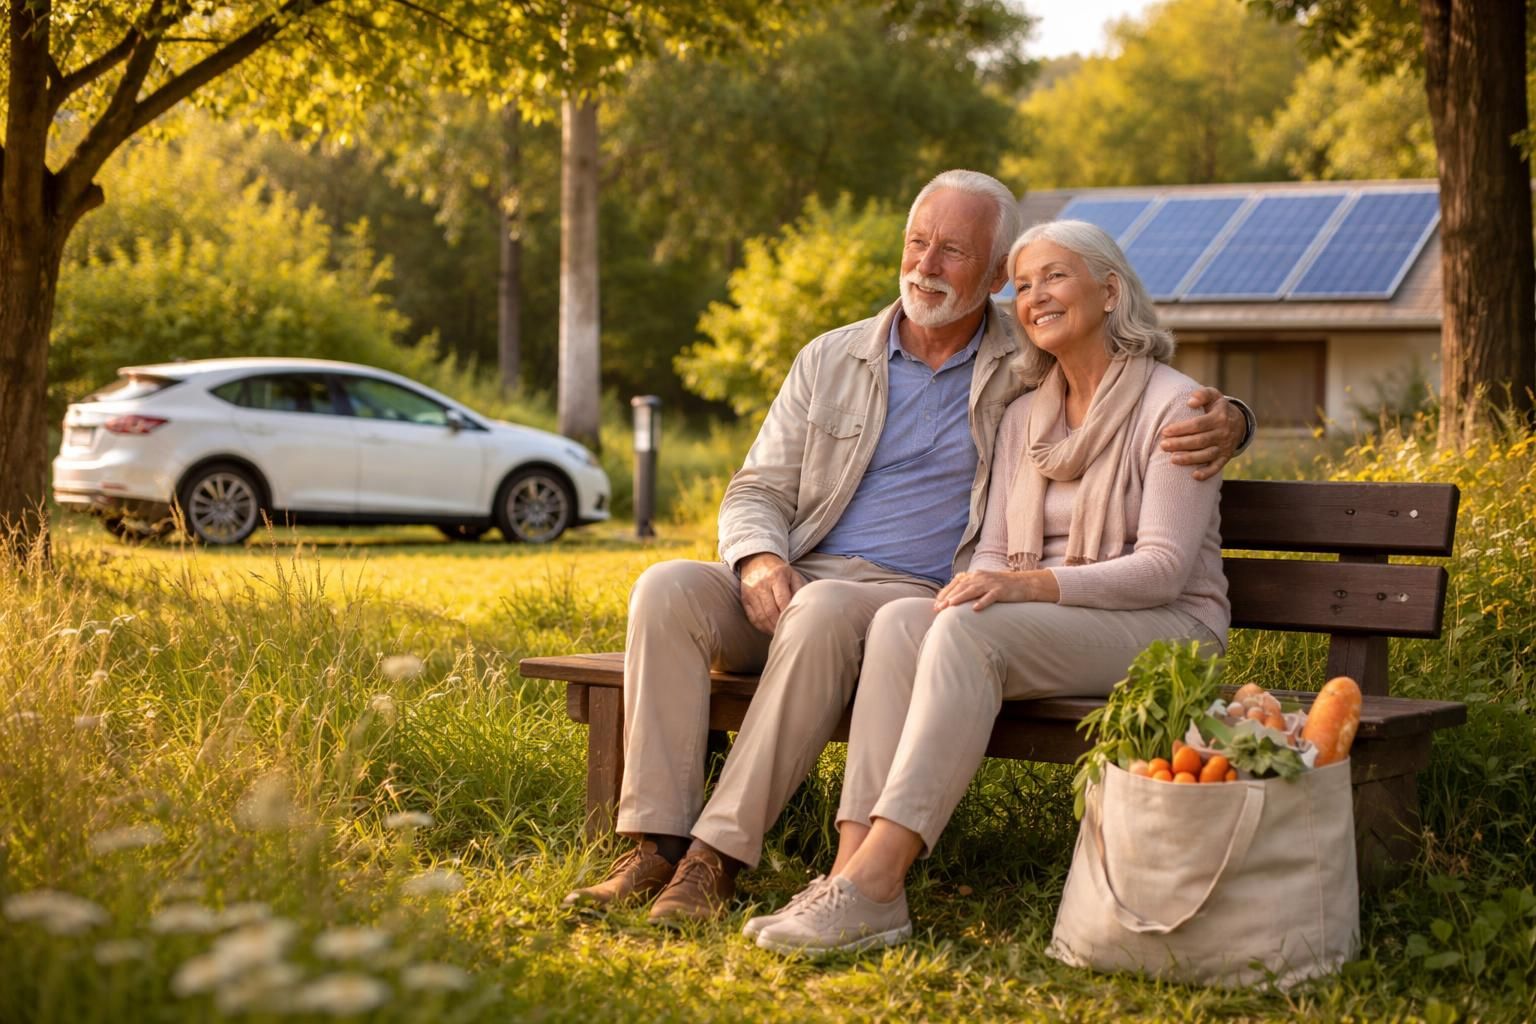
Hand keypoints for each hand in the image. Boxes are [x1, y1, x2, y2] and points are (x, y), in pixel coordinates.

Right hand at [737, 553, 806, 633]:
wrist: (757, 560)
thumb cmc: (779, 571)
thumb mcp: (793, 575)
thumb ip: (800, 590)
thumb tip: (804, 608)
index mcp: (776, 576)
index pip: (782, 600)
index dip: (788, 614)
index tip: (795, 624)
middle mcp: (761, 584)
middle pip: (771, 611)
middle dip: (780, 625)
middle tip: (789, 633)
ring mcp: (751, 592)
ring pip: (761, 617)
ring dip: (771, 629)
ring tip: (780, 634)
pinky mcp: (744, 598)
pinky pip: (752, 617)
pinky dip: (761, 626)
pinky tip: (770, 629)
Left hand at [933, 569, 1056, 610]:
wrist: (1025, 584)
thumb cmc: (1001, 586)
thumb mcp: (984, 584)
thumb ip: (969, 588)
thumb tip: (951, 599)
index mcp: (975, 575)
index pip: (956, 583)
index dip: (945, 593)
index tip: (936, 604)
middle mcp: (981, 577)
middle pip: (962, 587)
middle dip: (948, 597)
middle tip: (938, 608)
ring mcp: (991, 583)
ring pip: (973, 590)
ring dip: (961, 598)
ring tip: (951, 605)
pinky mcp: (1001, 590)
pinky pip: (990, 596)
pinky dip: (983, 602)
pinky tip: (975, 609)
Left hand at [1160, 386, 1243, 480]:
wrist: (1240, 422)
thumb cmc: (1218, 408)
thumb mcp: (1214, 396)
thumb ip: (1203, 394)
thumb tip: (1190, 401)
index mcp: (1219, 417)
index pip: (1197, 424)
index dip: (1180, 429)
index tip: (1165, 431)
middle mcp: (1223, 433)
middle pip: (1200, 441)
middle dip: (1180, 444)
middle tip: (1163, 446)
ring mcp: (1225, 447)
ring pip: (1207, 455)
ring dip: (1190, 459)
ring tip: (1173, 459)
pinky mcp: (1225, 457)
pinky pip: (1217, 467)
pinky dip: (1207, 473)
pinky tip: (1194, 476)